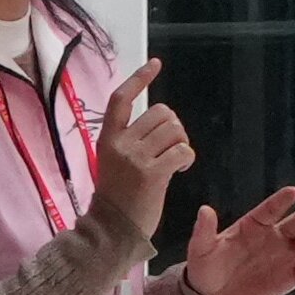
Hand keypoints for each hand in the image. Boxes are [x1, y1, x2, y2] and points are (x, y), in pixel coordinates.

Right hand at [96, 57, 196, 226]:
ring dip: (182, 143)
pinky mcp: (152, 173)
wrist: (111, 230)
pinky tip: (178, 170)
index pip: (120, 99)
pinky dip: (187, 159)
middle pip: (161, 112)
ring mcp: (136, 158)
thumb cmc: (117, 197)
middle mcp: (120, 143)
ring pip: (175, 130)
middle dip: (174, 127)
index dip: (139, 79)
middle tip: (171, 147)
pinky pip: (183, 151)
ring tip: (174, 160)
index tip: (155, 63)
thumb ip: (131, 140)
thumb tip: (159, 120)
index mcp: (107, 139)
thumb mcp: (113, 162)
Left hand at [178, 188, 294, 294]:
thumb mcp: (200, 249)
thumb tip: (205, 210)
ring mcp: (285, 257)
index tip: (293, 192)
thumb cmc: (206, 269)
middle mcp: (275, 237)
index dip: (283, 199)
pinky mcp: (290, 278)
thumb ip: (204, 230)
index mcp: (255, 224)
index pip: (273, 207)